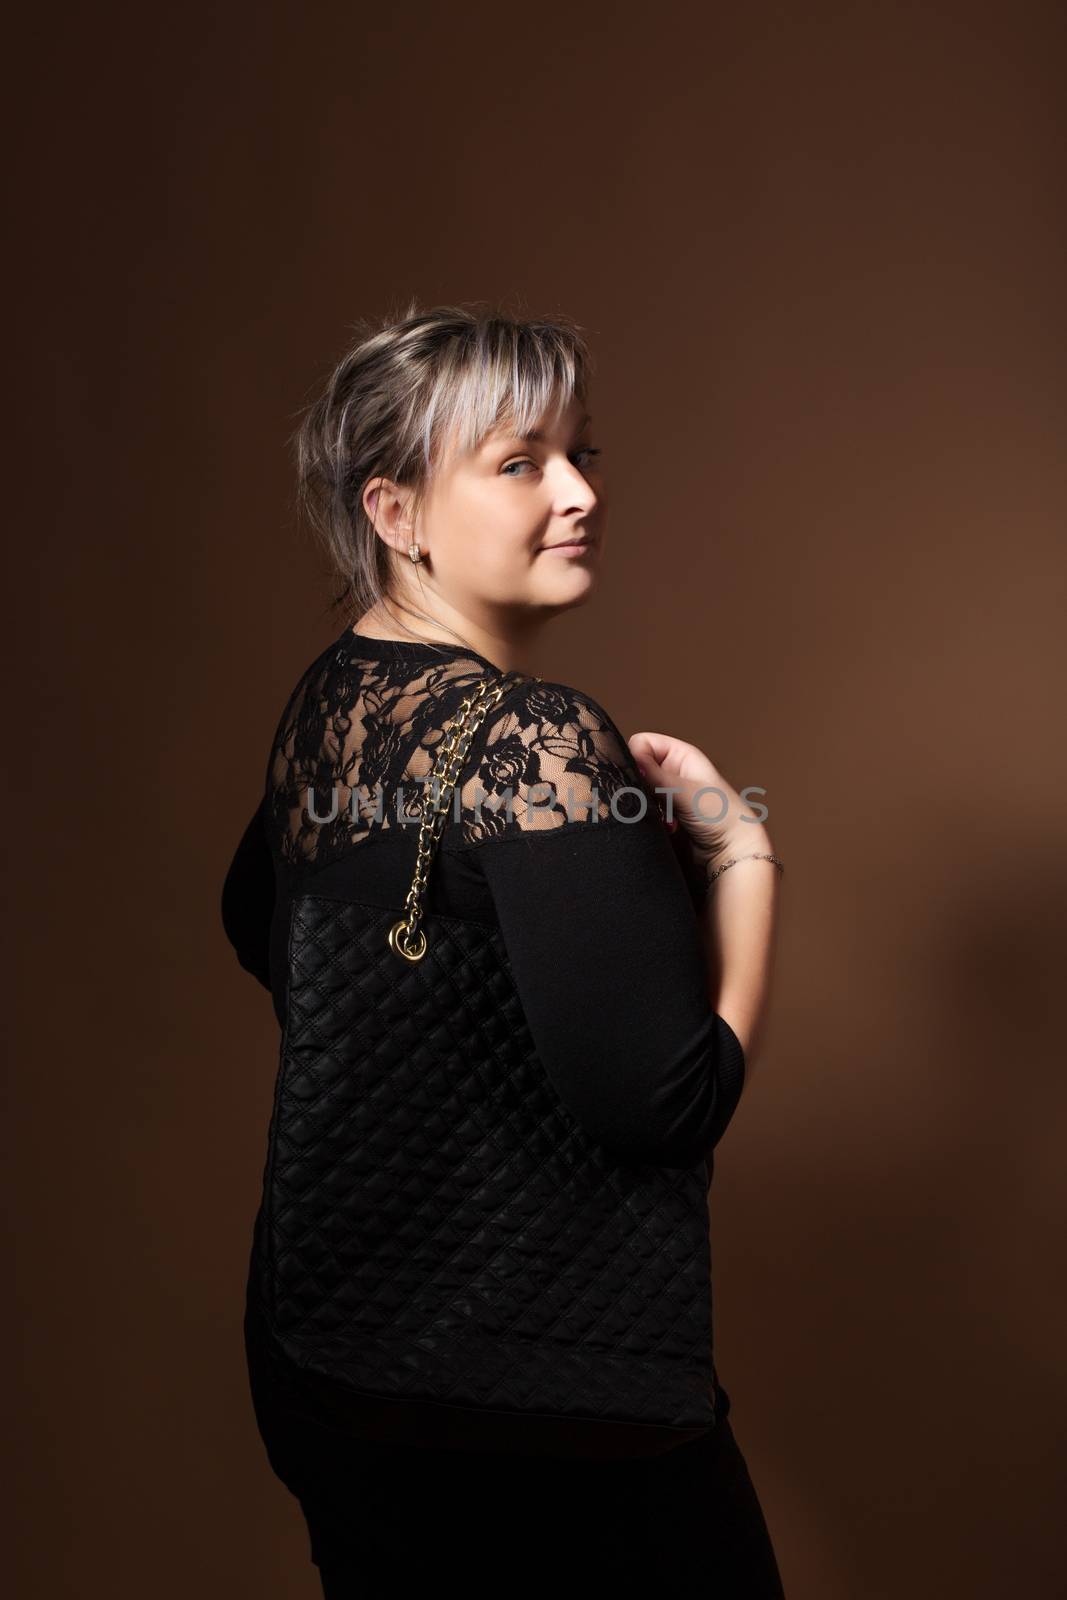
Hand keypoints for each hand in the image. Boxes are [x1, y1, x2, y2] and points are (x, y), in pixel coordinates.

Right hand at [628, 730, 766, 865]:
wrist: (732, 852)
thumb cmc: (722, 816)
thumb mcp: (686, 791)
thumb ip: (655, 776)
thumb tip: (627, 760)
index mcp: (681, 755)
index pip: (643, 743)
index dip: (636, 756)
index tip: (640, 775)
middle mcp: (673, 771)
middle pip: (638, 768)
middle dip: (640, 785)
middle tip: (654, 799)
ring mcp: (667, 793)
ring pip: (638, 791)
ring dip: (646, 805)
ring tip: (666, 817)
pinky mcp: (664, 814)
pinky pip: (643, 810)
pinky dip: (650, 818)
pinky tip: (667, 827)